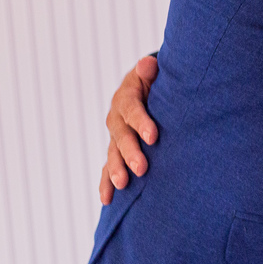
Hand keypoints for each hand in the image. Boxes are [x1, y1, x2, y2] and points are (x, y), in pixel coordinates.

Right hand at [98, 55, 159, 204]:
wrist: (147, 89)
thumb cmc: (157, 81)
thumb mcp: (154, 73)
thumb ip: (150, 71)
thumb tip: (148, 64)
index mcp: (126, 97)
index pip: (131, 109)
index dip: (141, 122)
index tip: (153, 137)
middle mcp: (116, 118)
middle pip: (121, 136)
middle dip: (130, 152)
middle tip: (142, 168)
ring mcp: (115, 136)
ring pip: (113, 153)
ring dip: (116, 169)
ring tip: (123, 184)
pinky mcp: (116, 150)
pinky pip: (108, 167)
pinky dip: (106, 182)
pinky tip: (107, 199)